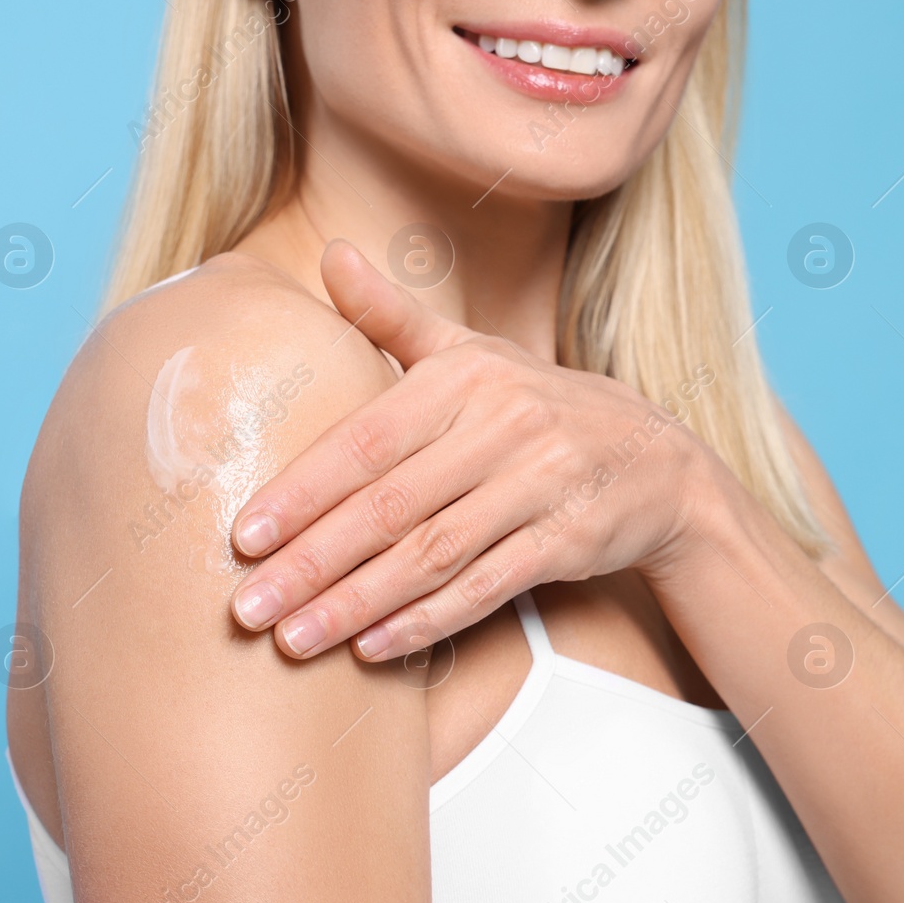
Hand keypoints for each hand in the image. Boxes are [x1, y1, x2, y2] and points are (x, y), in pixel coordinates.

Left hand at [229, 240, 702, 661]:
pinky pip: (486, 587)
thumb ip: (393, 317)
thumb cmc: (539, 406)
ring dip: (357, 603)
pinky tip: (373, 648)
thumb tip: (328, 254)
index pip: (367, 439)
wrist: (659, 462)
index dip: (302, 490)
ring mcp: (542, 485)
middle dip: (312, 561)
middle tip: (247, 607)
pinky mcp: (569, 541)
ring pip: (433, 553)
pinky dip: (427, 621)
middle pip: (391, 505)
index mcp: (468, 376)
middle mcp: (506, 426)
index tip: (244, 536)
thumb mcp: (473, 352)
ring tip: (294, 639)